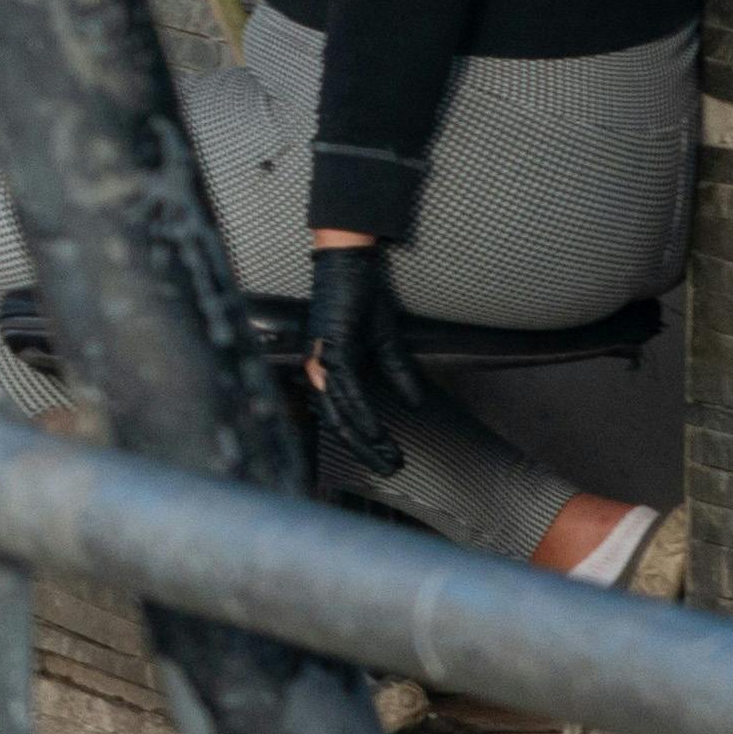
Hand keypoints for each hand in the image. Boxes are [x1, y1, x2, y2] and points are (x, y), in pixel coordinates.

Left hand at [299, 240, 427, 494]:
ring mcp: (320, 358)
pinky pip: (343, 388)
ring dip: (363, 438)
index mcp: (329, 368)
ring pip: (338, 411)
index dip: (365, 441)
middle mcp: (319, 367)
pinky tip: (373, 430)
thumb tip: (413, 404)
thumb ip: (396, 372)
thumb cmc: (361, 297)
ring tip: (386, 458)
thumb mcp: (385, 341)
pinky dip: (358, 411)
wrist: (350, 262)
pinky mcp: (328, 346)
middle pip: (338, 421)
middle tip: (390, 471)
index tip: (389, 461)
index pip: (343, 414)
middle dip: (364, 450)